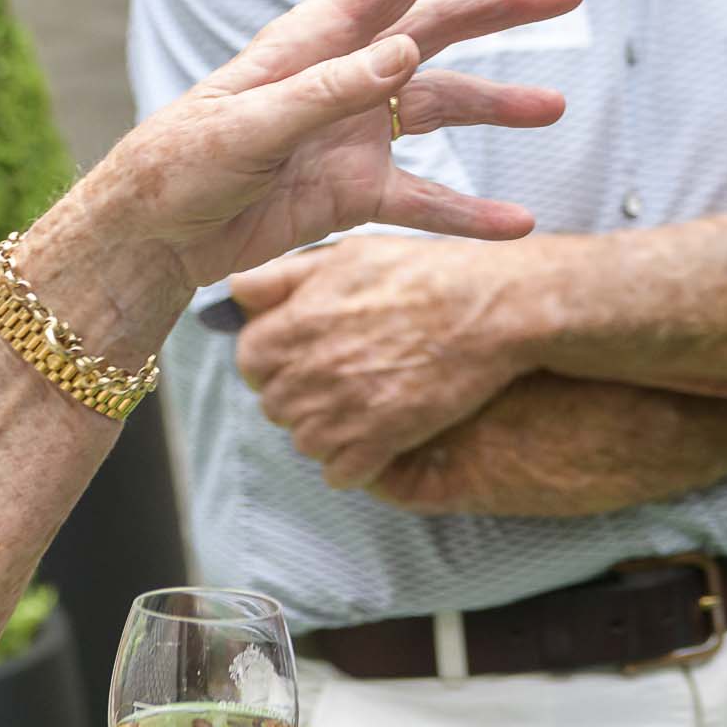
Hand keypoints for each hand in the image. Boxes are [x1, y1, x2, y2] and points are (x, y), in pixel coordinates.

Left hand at [42, 0, 580, 337]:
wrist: (149, 238)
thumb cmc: (181, 163)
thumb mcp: (250, 125)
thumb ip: (329, 90)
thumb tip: (409, 50)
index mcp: (314, 38)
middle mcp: (345, 75)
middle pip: (438, 27)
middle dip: (502, 6)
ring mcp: (353, 132)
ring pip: (442, 106)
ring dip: (498, 105)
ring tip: (556, 107)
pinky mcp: (351, 191)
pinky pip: (423, 196)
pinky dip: (468, 210)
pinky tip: (515, 223)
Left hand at [229, 237, 521, 487]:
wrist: (490, 309)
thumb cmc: (423, 274)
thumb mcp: (347, 255)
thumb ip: (282, 276)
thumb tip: (237, 293)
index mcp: (296, 325)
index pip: (250, 359)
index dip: (273, 355)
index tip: (299, 350)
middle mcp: (310, 372)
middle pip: (274, 403)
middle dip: (297, 392)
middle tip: (337, 374)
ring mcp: (343, 412)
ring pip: (304, 440)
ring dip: (323, 427)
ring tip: (359, 400)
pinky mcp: (379, 441)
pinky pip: (339, 471)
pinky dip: (352, 459)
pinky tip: (375, 432)